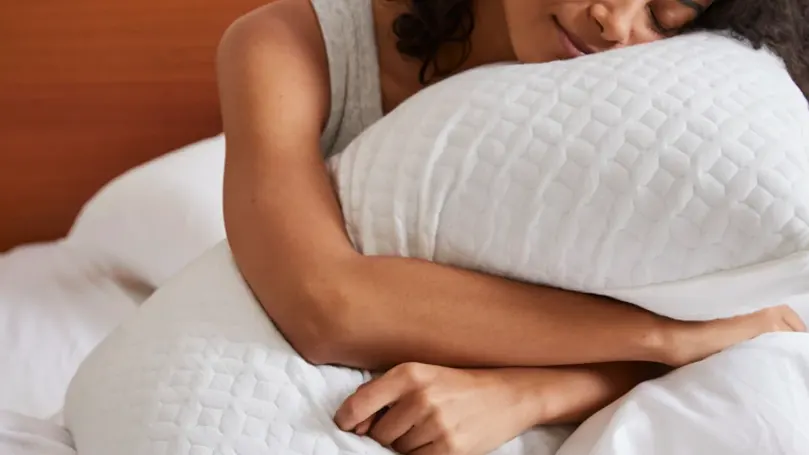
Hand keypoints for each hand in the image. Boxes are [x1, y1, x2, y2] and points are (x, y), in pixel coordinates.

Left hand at [333, 363, 539, 454]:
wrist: (507, 394)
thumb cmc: (457, 384)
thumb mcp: (420, 375)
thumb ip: (381, 392)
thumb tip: (351, 422)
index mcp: (408, 373)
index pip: (358, 405)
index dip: (347, 420)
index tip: (349, 426)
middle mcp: (420, 396)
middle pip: (378, 433)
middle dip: (387, 434)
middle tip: (411, 423)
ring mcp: (436, 424)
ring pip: (397, 450)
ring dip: (406, 446)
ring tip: (429, 429)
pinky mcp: (450, 448)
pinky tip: (436, 441)